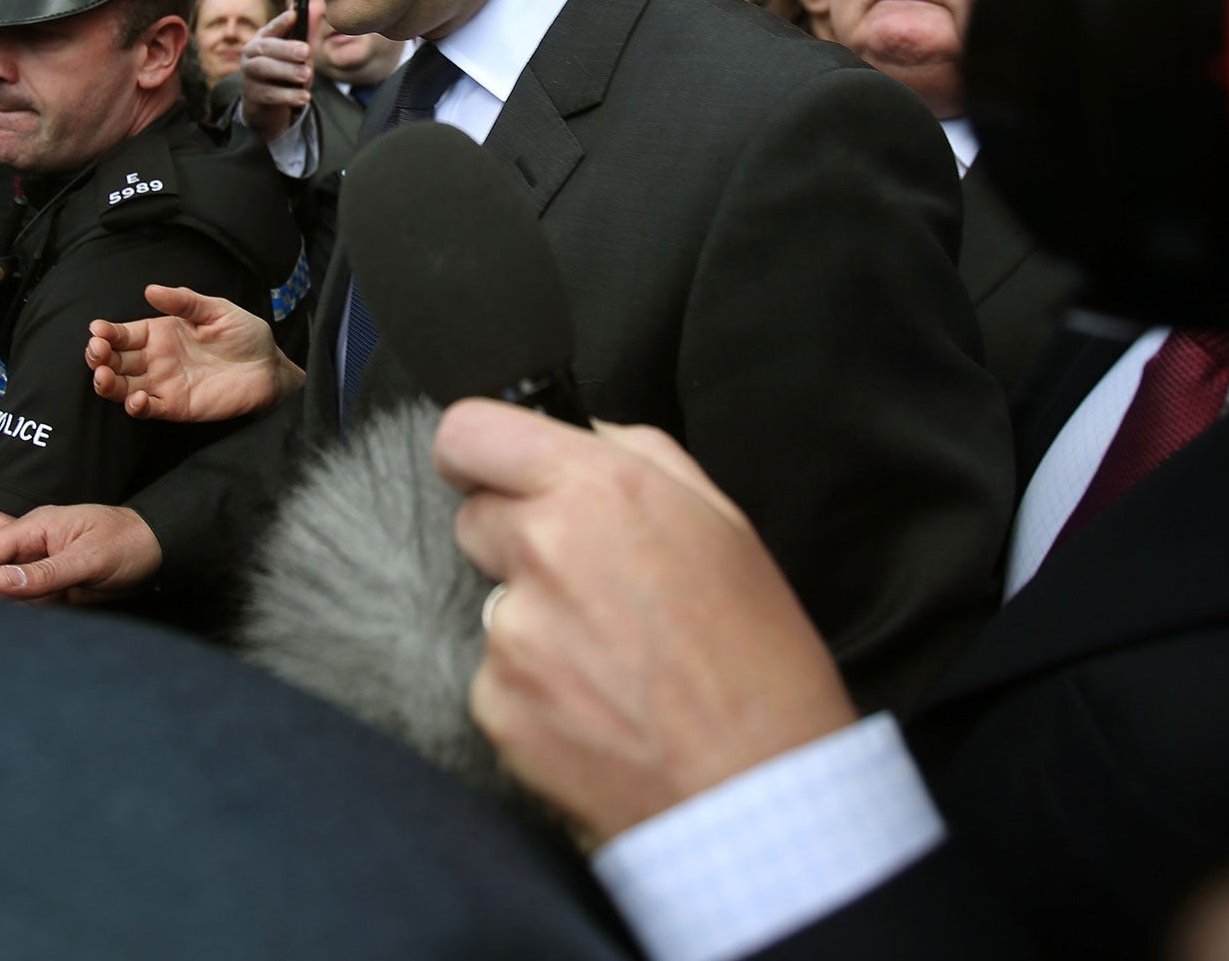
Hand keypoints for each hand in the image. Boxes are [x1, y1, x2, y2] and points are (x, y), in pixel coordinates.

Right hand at [0, 501, 161, 603]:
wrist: (157, 552)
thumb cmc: (129, 543)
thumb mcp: (89, 558)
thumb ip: (47, 572)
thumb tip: (3, 581)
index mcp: (38, 529)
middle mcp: (33, 548)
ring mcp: (40, 570)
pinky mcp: (51, 590)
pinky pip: (20, 603)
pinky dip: (1, 615)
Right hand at [86, 283, 303, 422]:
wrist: (270, 367)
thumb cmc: (245, 334)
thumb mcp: (216, 309)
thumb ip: (184, 301)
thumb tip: (150, 290)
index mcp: (160, 333)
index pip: (123, 334)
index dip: (107, 333)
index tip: (97, 330)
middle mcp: (155, 360)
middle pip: (115, 361)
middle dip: (99, 357)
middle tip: (96, 351)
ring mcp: (163, 385)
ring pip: (123, 387)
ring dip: (108, 384)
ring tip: (103, 375)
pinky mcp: (176, 407)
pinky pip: (149, 409)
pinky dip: (137, 407)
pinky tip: (136, 398)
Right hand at [237, 8, 311, 140]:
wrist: (265, 105)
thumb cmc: (283, 73)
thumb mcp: (294, 57)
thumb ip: (302, 39)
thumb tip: (310, 11)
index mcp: (263, 39)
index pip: (272, 27)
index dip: (282, 22)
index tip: (294, 15)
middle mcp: (251, 53)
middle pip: (266, 47)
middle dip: (287, 48)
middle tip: (307, 51)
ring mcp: (248, 74)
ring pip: (264, 68)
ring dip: (287, 71)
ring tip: (307, 75)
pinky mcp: (252, 94)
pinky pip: (269, 94)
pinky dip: (288, 96)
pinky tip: (304, 97)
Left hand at [434, 400, 857, 845]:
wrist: (758, 796)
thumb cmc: (759, 660)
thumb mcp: (724, 526)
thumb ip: (641, 458)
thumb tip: (584, 434)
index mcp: (599, 491)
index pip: (468, 432)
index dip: (478, 452)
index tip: (494, 474)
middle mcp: (543, 550)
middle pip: (474, 520)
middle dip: (518, 542)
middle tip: (591, 587)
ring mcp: (512, 632)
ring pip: (494, 604)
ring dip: (535, 625)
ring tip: (613, 666)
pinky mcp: (497, 704)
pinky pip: (496, 678)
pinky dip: (534, 692)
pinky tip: (597, 712)